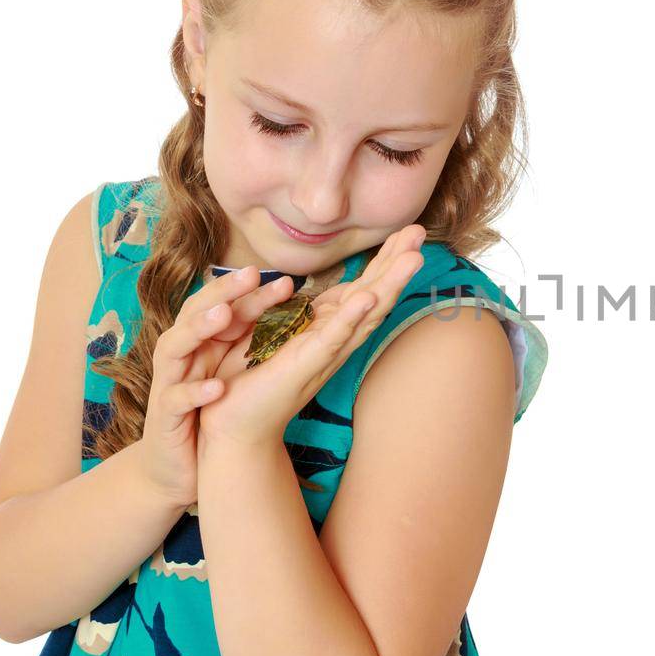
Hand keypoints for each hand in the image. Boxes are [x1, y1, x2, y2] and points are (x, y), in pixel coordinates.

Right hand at [140, 265, 303, 505]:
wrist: (181, 462)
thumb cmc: (208, 409)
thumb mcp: (231, 368)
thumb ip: (248, 337)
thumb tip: (289, 305)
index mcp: (201, 342)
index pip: (221, 306)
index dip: (248, 291)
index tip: (283, 280)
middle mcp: (181, 354)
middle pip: (194, 313)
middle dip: (221, 293)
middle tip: (250, 275)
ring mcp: (169, 382)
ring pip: (174, 346)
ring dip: (198, 329)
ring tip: (224, 316)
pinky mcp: (164, 415)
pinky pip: (175, 398)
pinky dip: (194, 391)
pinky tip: (216, 387)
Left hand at [197, 224, 427, 449]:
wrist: (233, 424)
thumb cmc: (249, 379)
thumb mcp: (271, 331)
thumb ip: (290, 310)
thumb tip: (298, 286)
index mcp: (327, 328)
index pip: (364, 287)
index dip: (385, 259)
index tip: (406, 231)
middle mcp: (335, 340)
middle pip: (375, 294)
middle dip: (397, 263)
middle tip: (421, 231)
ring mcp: (325, 353)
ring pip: (366, 313)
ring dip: (389, 284)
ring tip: (413, 258)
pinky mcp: (307, 365)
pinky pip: (333, 338)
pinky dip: (352, 317)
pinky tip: (368, 297)